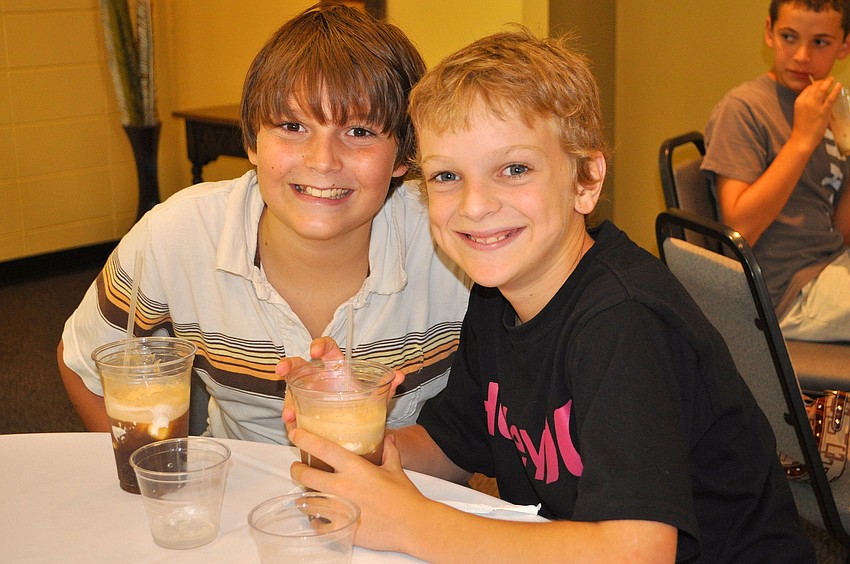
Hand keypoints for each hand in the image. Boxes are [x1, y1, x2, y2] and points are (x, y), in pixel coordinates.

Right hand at [277, 337, 404, 432]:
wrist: (361, 427)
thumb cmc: (364, 404)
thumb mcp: (376, 397)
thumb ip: (386, 386)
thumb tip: (400, 376)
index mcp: (336, 368)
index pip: (327, 349)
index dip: (319, 345)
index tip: (314, 351)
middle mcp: (319, 378)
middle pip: (299, 366)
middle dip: (288, 365)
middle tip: (281, 370)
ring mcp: (308, 395)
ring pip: (292, 392)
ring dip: (288, 402)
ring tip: (289, 415)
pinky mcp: (304, 412)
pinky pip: (294, 413)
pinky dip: (292, 420)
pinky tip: (293, 426)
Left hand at [289, 428, 428, 551]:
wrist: (413, 525)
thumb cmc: (405, 497)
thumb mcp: (396, 469)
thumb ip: (389, 451)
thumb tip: (389, 438)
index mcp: (355, 468)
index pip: (322, 448)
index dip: (304, 438)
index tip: (296, 434)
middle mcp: (343, 486)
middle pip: (305, 475)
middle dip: (296, 470)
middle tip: (297, 468)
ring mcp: (339, 508)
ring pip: (307, 501)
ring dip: (304, 497)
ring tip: (306, 494)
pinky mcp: (341, 527)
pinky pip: (317, 525)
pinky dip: (315, 521)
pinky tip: (319, 518)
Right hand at [792, 77, 840, 150]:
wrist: (802, 138)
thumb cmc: (802, 128)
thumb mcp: (800, 112)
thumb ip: (807, 105)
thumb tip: (818, 99)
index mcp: (799, 101)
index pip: (808, 88)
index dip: (815, 84)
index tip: (820, 84)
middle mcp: (806, 101)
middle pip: (815, 87)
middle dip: (822, 82)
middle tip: (828, 80)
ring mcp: (815, 105)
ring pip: (822, 89)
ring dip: (828, 82)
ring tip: (833, 79)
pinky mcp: (824, 111)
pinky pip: (831, 97)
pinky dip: (836, 90)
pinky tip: (839, 86)